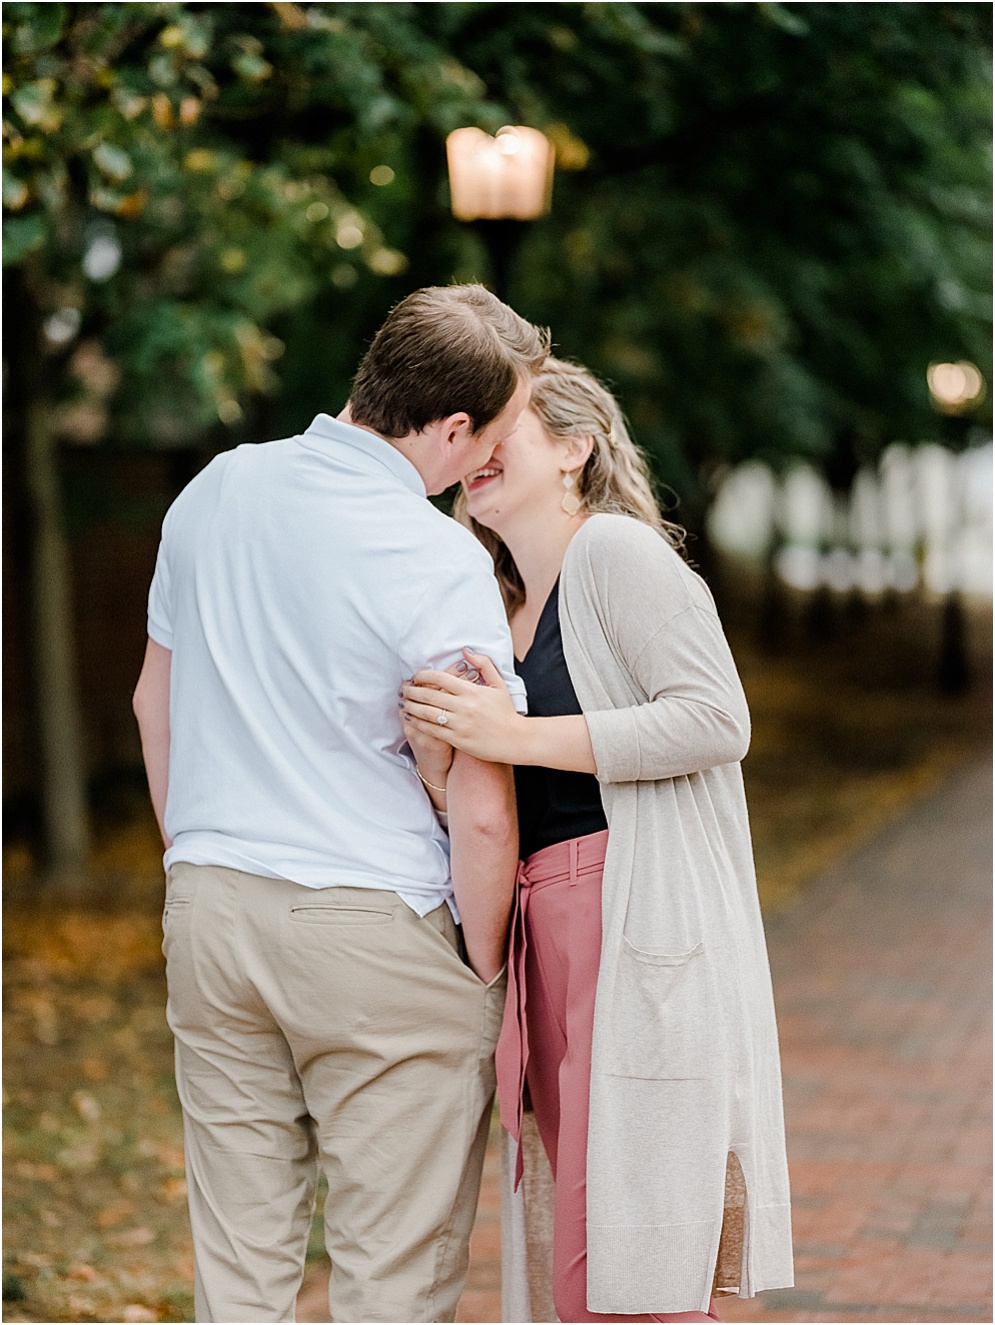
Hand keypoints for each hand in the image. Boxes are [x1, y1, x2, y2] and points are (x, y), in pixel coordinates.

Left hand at [402, 650, 527, 764]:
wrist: (516, 739)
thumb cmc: (506, 712)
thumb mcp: (499, 684)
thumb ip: (483, 664)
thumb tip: (465, 650)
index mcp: (472, 691)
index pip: (440, 679)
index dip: (423, 676)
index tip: (416, 677)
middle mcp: (464, 706)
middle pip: (429, 695)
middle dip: (412, 691)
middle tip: (403, 689)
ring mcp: (459, 724)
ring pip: (427, 713)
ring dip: (411, 707)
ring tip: (403, 704)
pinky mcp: (457, 739)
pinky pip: (432, 730)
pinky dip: (418, 724)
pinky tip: (411, 720)